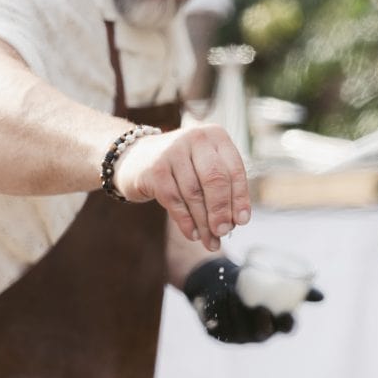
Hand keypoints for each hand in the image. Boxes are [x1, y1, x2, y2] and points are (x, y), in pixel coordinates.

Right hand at [114, 124, 249, 251]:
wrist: (136, 159)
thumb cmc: (181, 168)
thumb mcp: (205, 169)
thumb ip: (222, 189)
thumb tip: (235, 221)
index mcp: (215, 136)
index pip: (234, 170)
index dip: (240, 198)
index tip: (242, 221)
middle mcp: (195, 138)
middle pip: (215, 179)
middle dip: (221, 210)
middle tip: (224, 232)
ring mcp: (172, 151)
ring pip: (194, 193)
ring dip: (204, 222)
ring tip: (210, 241)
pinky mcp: (154, 169)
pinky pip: (174, 200)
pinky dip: (186, 221)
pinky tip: (192, 234)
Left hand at [183, 258, 323, 343]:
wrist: (224, 282)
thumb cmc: (256, 283)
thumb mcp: (277, 284)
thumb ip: (300, 290)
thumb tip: (322, 297)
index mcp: (277, 325)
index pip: (286, 328)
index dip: (286, 322)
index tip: (284, 311)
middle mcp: (259, 334)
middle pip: (262, 333)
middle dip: (261, 322)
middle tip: (259, 307)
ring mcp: (238, 337)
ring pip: (239, 330)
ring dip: (236, 313)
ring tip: (233, 295)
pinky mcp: (220, 334)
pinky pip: (220, 327)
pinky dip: (220, 313)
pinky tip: (220, 300)